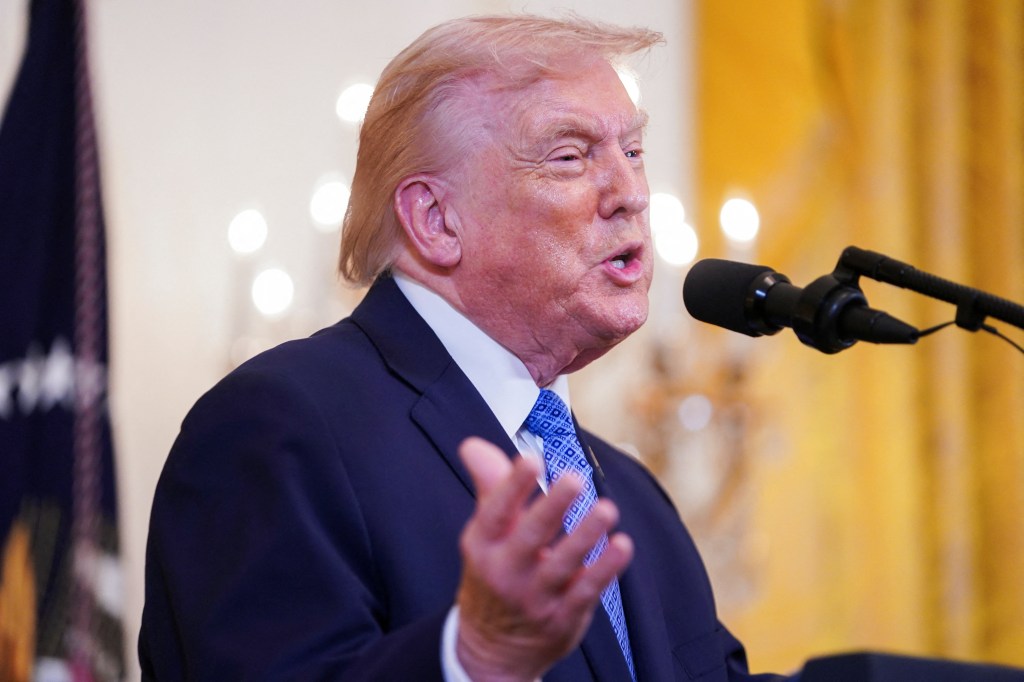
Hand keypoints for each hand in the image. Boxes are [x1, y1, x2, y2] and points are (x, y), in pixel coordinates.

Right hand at [454, 437, 633, 681]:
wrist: (492, 650)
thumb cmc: (494, 574)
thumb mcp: (485, 534)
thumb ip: (489, 486)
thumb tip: (473, 445)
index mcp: (484, 545)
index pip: (495, 512)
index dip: (512, 485)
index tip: (530, 457)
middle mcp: (506, 571)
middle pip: (530, 536)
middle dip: (551, 507)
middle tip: (573, 479)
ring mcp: (535, 598)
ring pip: (562, 565)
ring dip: (585, 536)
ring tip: (608, 509)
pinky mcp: (563, 617)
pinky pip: (586, 591)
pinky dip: (605, 569)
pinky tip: (622, 545)